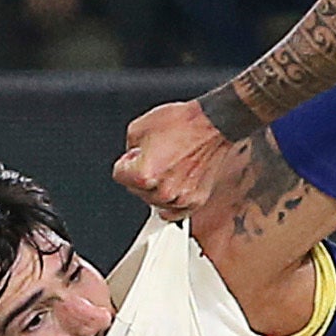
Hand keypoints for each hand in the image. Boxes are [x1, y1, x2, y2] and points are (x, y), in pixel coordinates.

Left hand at [113, 96, 242, 216]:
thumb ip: (129, 148)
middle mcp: (162, 191)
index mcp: (143, 175)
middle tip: (156, 158)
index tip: (136, 155)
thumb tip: (132, 157)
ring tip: (169, 168)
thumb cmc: (184, 123)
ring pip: (155, 201)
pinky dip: (172, 203)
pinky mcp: (196, 200)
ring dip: (157, 188)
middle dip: (142, 175)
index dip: (127, 160)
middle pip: (136, 190)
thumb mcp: (139, 126)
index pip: (119, 174)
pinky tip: (173, 191)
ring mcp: (180, 198)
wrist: (216, 125)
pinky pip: (176, 212)